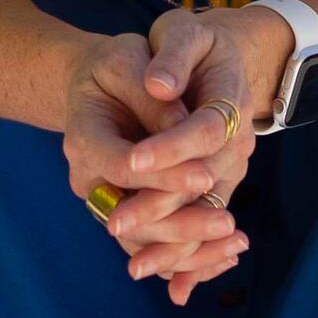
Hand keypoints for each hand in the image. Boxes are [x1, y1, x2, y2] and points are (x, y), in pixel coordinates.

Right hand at [62, 30, 248, 303]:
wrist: (99, 84)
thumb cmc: (116, 65)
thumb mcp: (128, 61)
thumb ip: (151, 95)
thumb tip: (183, 123)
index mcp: (83, 136)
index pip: (122, 166)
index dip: (163, 173)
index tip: (205, 175)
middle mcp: (89, 177)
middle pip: (130, 216)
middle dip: (181, 222)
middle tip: (228, 223)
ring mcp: (106, 199)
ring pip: (143, 240)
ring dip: (188, 249)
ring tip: (235, 246)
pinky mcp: (127, 210)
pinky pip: (153, 244)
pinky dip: (187, 256)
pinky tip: (226, 256)